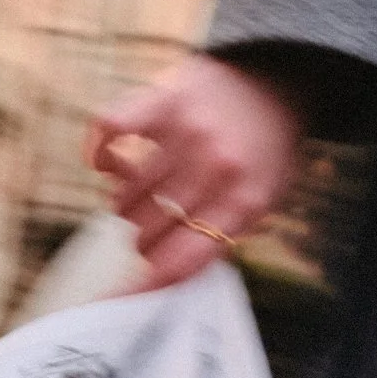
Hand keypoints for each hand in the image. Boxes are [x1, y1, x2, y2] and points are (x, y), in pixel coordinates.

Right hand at [89, 57, 304, 286]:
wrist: (277, 75)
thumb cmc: (264, 148)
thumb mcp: (263, 200)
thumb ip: (221, 238)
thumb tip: (162, 276)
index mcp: (245, 204)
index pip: (180, 264)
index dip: (142, 288)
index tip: (114, 303)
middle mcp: (215, 171)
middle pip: (145, 234)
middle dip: (143, 238)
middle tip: (156, 223)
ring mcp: (188, 132)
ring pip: (124, 196)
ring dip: (125, 202)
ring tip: (143, 189)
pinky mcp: (162, 98)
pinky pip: (107, 130)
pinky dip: (99, 153)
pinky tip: (109, 162)